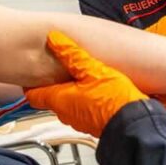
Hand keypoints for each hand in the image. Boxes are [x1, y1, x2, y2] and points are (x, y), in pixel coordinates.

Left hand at [25, 31, 146, 136]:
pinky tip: (97, 89)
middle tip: (62, 68)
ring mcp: (78, 121)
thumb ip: (72, 55)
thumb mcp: (93, 70)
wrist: (134, 124)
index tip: (35, 71)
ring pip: (67, 104)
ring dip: (71, 91)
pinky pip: (82, 109)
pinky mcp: (92, 124)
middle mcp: (65, 114)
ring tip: (83, 77)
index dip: (32, 82)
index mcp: (59, 100)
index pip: (32, 94)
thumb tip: (55, 40)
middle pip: (51, 97)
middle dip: (54, 83)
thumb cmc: (114, 100)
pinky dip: (84, 99)